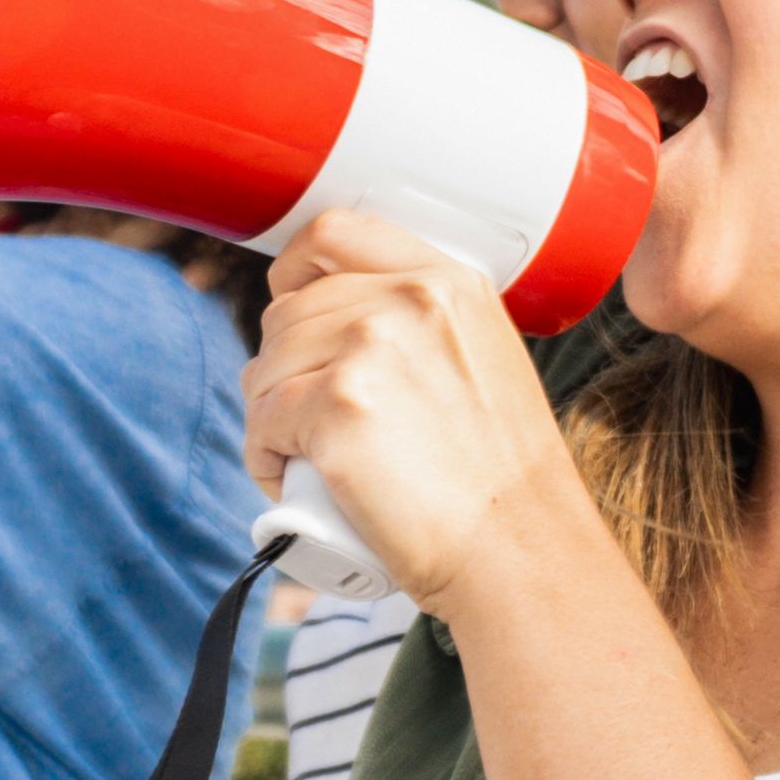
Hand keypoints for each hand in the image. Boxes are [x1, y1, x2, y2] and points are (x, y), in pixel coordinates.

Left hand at [245, 203, 612, 614]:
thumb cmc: (500, 479)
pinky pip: (260, 420)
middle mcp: (410, 299)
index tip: (290, 304)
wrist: (519, 546)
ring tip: (306, 461)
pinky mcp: (335, 405)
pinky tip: (294, 480)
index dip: (294, 270)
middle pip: (288, 312)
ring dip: (270, 416)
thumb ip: (422, 326)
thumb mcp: (483, 362)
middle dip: (283, 369)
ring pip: (265, 366)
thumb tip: (336, 326)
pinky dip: (264, 456)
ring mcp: (370, 347)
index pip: (335, 233)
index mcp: (450, 281)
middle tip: (310, 425)